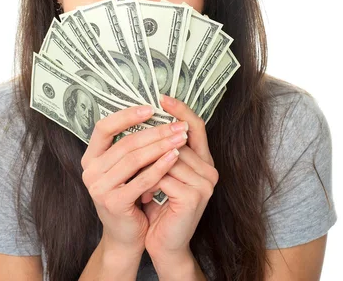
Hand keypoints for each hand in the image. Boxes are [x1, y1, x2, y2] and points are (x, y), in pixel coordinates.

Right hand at [80, 104, 189, 254]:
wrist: (125, 236)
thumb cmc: (128, 197)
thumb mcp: (123, 169)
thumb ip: (128, 147)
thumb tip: (151, 114)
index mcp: (90, 158)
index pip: (103, 127)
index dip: (126, 115)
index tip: (151, 108)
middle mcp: (90, 171)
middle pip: (125, 143)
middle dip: (155, 131)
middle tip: (177, 124)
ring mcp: (99, 188)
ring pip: (134, 159)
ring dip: (161, 146)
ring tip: (180, 137)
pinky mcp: (114, 203)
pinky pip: (141, 180)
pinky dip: (160, 166)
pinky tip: (174, 157)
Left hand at [141, 95, 218, 263]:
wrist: (165, 245)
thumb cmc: (160, 208)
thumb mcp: (163, 175)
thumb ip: (163, 153)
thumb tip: (147, 121)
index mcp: (205, 161)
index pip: (196, 126)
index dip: (180, 110)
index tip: (162, 98)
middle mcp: (210, 170)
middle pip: (177, 141)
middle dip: (151, 146)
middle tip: (132, 149)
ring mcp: (205, 183)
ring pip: (168, 158)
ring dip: (148, 169)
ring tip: (138, 182)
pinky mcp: (194, 197)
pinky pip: (164, 177)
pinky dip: (149, 183)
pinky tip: (145, 196)